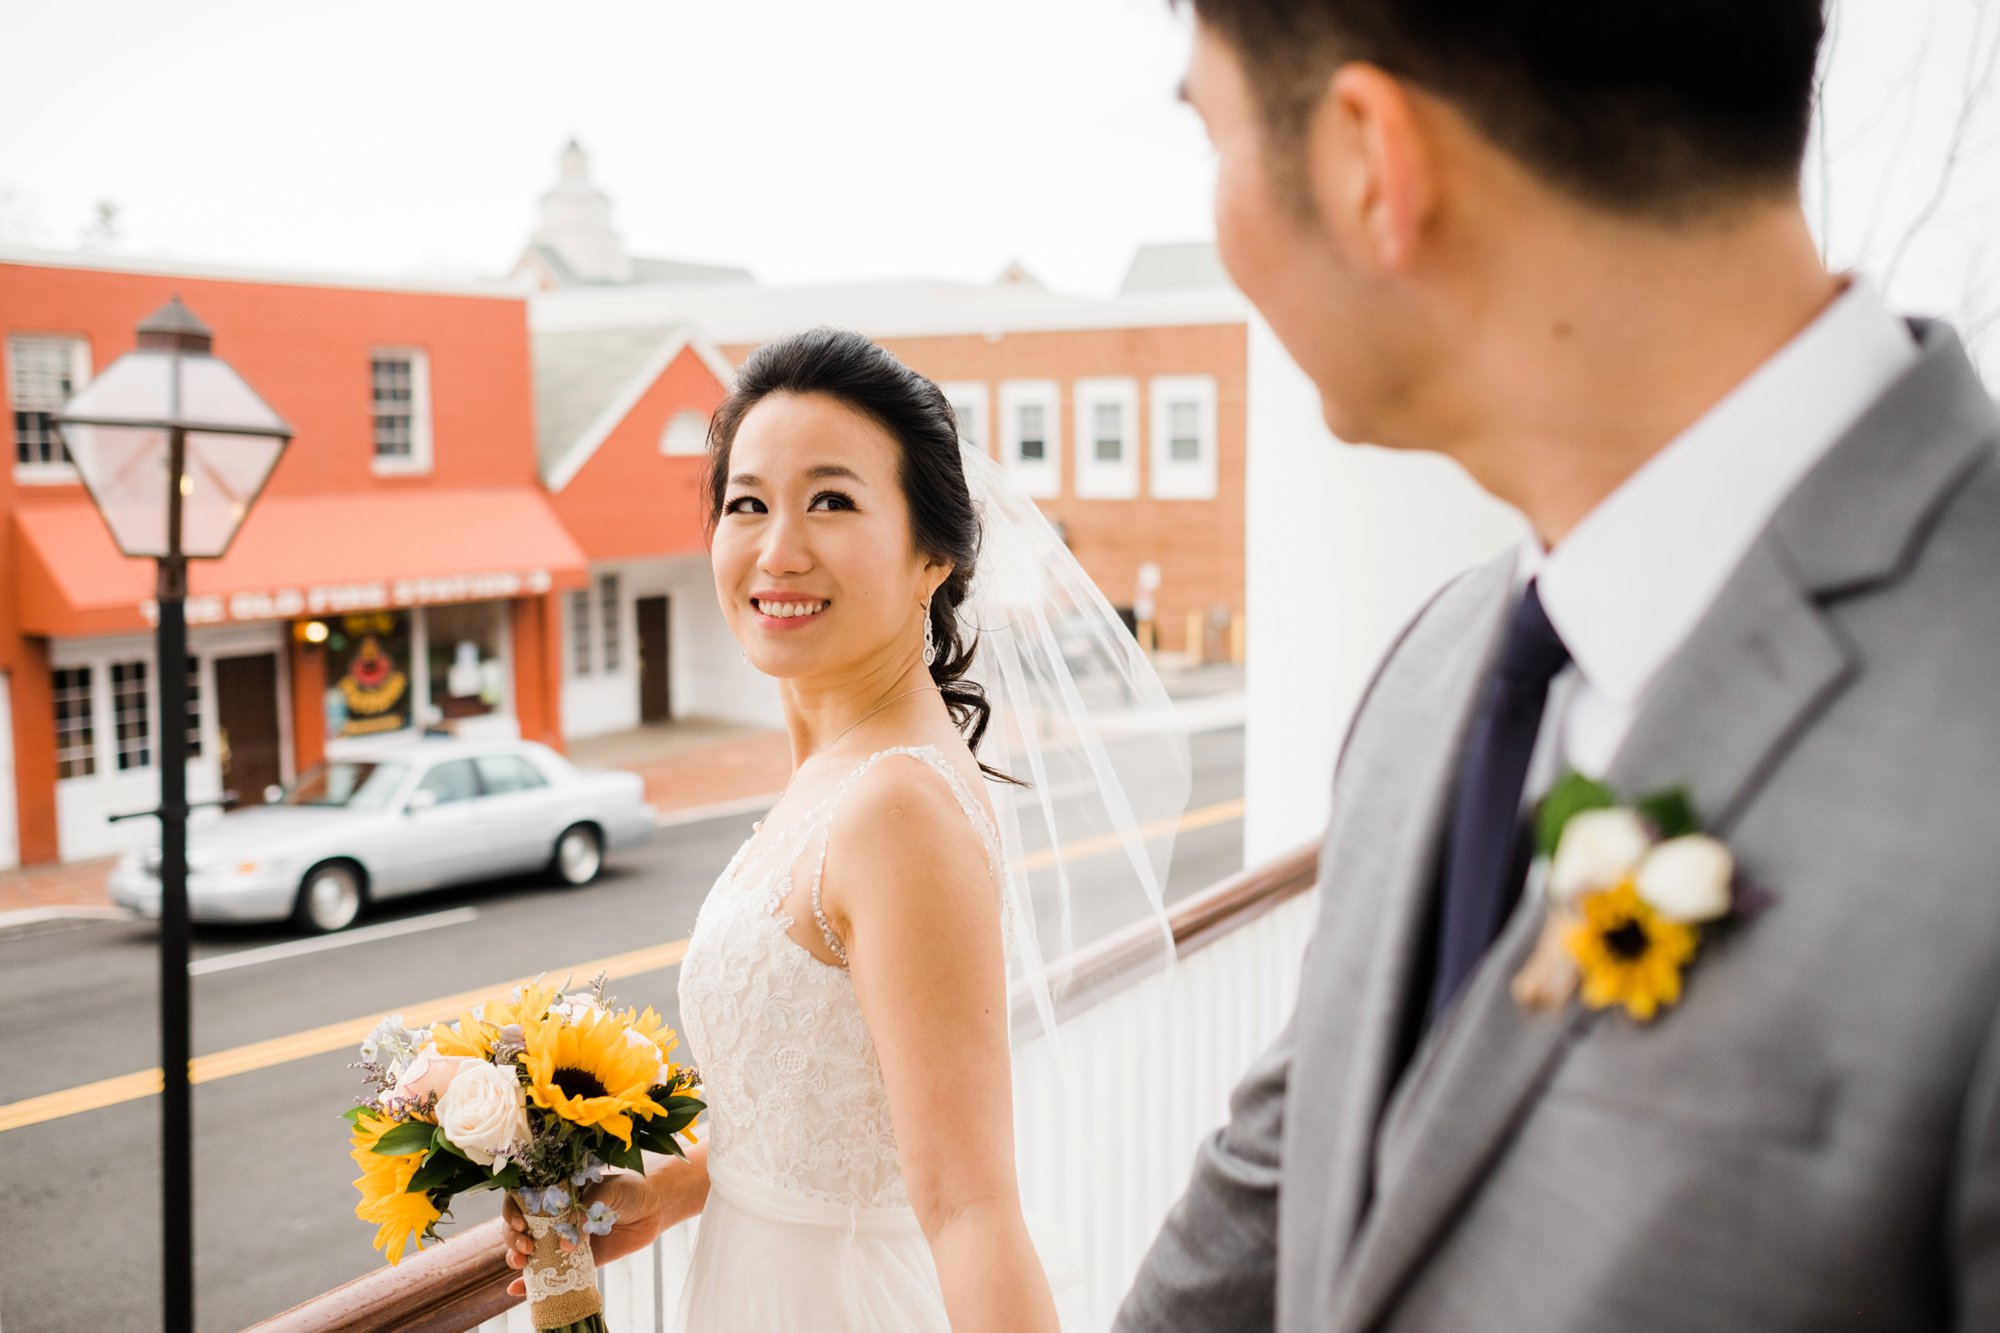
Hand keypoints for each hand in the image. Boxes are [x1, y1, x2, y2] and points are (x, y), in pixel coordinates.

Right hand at [500, 1171, 664, 1298]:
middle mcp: (555, 1217)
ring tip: (523, 1264)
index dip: (512, 1211)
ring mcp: (564, 1239)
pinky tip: (518, 1290)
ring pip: (531, 1252)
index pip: (522, 1200)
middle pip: (520, 1228)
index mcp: (557, 1192)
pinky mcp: (578, 1260)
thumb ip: (584, 1213)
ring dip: (518, 1260)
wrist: (656, 1206)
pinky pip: (553, 1273)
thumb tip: (564, 1246)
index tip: (519, 1223)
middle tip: (527, 1246)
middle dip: (514, 1239)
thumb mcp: (606, 1191)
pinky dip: (532, 1283)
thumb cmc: (630, 1188)